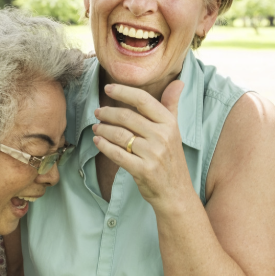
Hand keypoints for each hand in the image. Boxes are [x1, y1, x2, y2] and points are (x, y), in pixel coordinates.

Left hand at [92, 80, 192, 212]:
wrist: (176, 194)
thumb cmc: (171, 159)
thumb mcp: (175, 131)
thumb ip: (172, 106)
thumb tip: (178, 81)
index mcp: (170, 123)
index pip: (143, 100)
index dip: (123, 92)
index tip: (108, 88)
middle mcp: (163, 136)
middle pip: (127, 117)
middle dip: (107, 113)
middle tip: (98, 112)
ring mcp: (153, 154)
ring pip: (119, 135)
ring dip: (103, 129)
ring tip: (96, 127)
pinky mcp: (143, 170)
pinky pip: (117, 154)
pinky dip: (103, 146)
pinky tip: (97, 141)